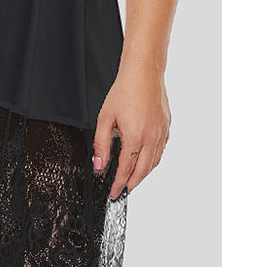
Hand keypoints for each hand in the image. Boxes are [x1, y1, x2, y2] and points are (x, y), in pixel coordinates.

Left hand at [93, 59, 170, 199]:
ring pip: (154, 163)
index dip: (119, 184)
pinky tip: (144, 160)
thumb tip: (99, 165)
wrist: (143, 73)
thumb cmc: (124, 91)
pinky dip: (152, 160)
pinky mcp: (167, 128)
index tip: (114, 193)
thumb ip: (101, 144)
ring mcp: (162, 133)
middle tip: (123, 191)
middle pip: (143, 171)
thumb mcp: (105, 118)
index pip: (126, 169)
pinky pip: (160, 150)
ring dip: (143, 174)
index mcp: (135, 137)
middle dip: (132, 184)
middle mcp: (152, 138)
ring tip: (132, 180)